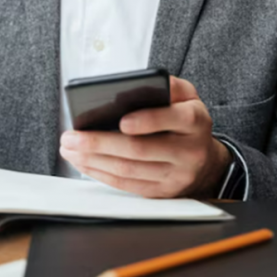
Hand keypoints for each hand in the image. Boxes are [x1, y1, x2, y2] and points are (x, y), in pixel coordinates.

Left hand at [59, 76, 230, 198]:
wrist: (206, 160)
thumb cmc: (185, 120)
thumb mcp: (187, 96)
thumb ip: (169, 85)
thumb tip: (140, 84)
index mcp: (195, 121)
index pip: (174, 119)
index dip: (147, 121)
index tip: (121, 121)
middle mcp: (189, 151)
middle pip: (141, 149)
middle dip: (100, 143)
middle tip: (72, 136)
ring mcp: (176, 175)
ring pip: (129, 170)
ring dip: (94, 160)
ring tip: (70, 148)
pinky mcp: (163, 192)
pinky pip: (128, 186)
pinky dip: (101, 174)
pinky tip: (84, 163)